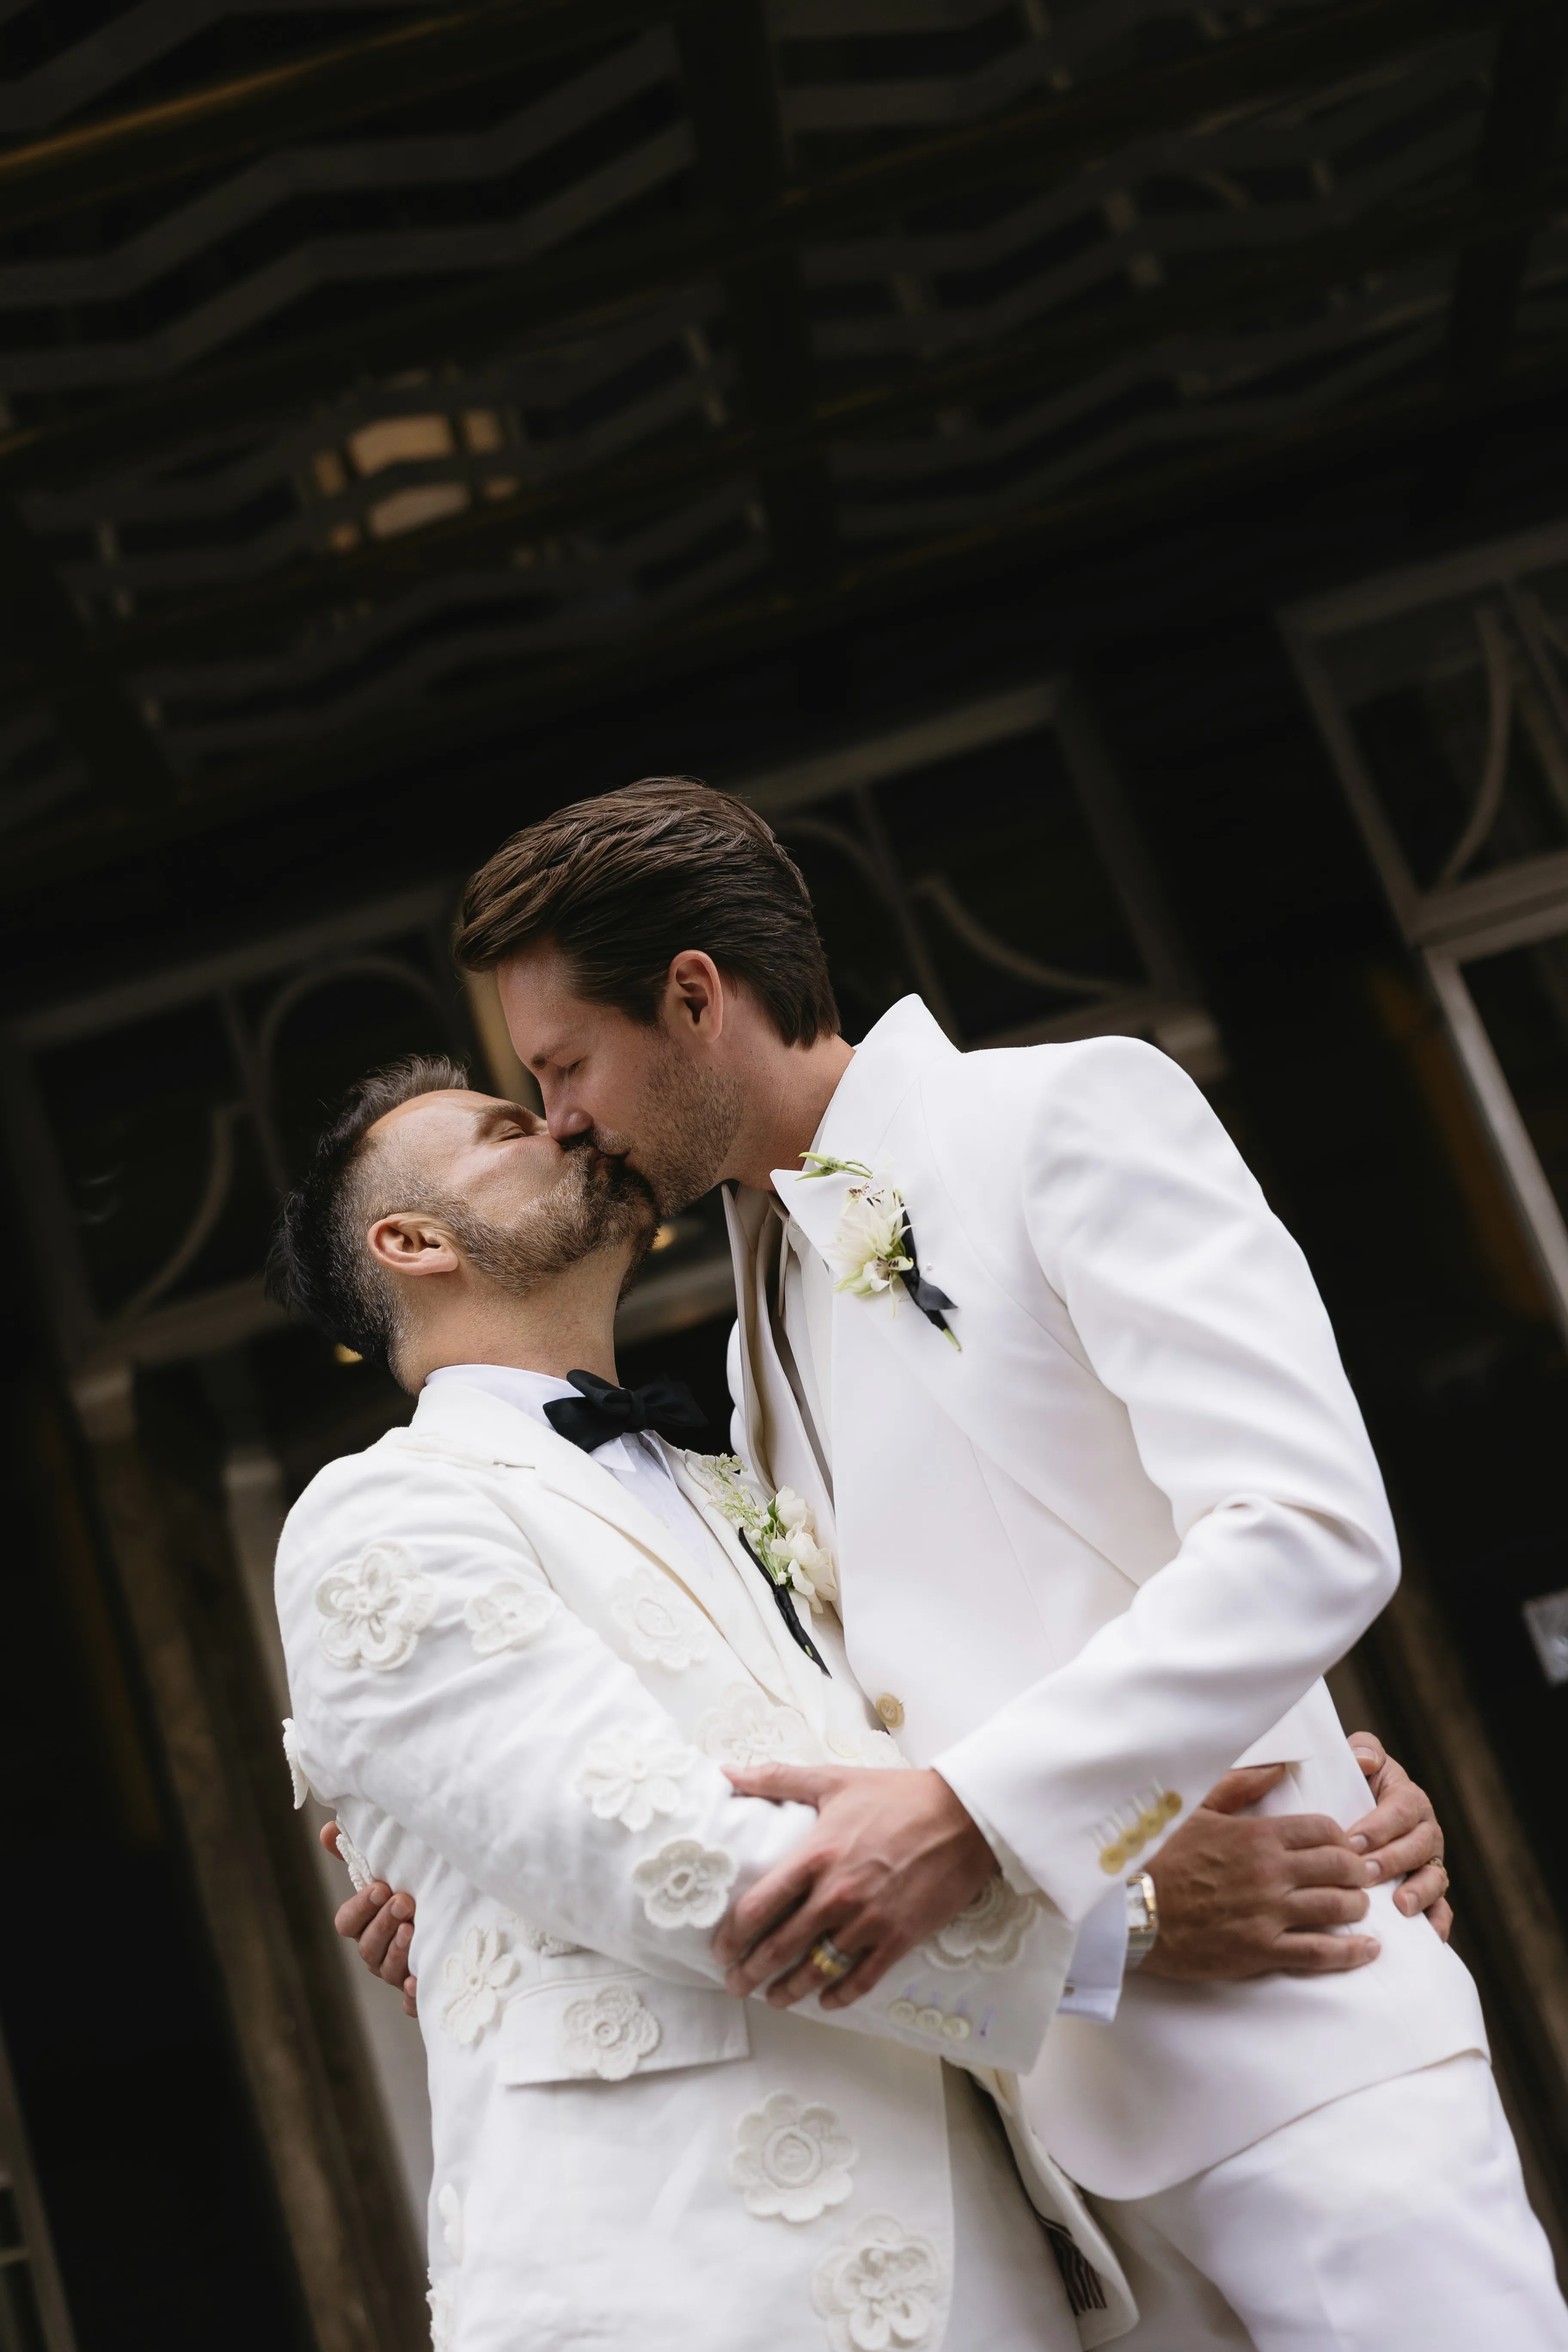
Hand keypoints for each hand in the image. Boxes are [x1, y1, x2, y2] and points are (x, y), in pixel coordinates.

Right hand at [322, 1823, 418, 2016]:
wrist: (461, 1920)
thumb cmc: (417, 1894)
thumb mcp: (393, 1872)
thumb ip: (359, 1853)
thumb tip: (328, 1828)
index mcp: (367, 1925)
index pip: (347, 1923)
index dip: (360, 1907)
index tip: (380, 1887)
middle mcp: (378, 1952)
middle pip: (367, 1947)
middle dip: (383, 1924)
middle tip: (404, 1902)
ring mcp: (398, 1974)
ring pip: (387, 1970)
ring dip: (398, 1951)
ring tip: (414, 1929)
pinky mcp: (422, 1993)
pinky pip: (412, 2003)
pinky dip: (413, 1994)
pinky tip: (418, 1982)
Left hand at [713, 1764, 994, 2009]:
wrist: (964, 1815)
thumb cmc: (897, 1795)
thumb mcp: (833, 1780)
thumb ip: (777, 1779)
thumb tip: (727, 1773)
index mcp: (816, 1856)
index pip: (758, 1906)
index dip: (732, 1935)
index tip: (720, 1949)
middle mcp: (837, 1895)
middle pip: (780, 1947)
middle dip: (751, 1972)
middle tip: (735, 1985)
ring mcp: (869, 1921)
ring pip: (816, 1970)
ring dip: (789, 1990)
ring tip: (773, 1999)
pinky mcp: (899, 1938)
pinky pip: (862, 1979)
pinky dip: (839, 1995)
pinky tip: (826, 2000)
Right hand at [1143, 1763, 1381, 1978]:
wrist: (1127, 1907)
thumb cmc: (1159, 1854)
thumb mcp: (1196, 1809)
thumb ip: (1242, 1786)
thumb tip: (1280, 1767)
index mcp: (1257, 1835)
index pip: (1323, 1831)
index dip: (1342, 1838)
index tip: (1343, 1846)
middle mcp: (1269, 1873)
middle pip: (1340, 1868)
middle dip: (1358, 1871)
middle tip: (1359, 1876)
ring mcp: (1267, 1914)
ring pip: (1337, 1909)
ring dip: (1357, 1907)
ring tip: (1359, 1907)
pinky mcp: (1260, 1951)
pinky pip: (1320, 1954)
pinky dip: (1351, 1953)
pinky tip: (1367, 1950)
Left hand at [1346, 1731, 1451, 1939]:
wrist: (1359, 1809)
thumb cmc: (1357, 1784)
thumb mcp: (1360, 1760)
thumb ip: (1364, 1750)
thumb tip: (1365, 1761)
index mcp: (1410, 1798)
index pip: (1400, 1811)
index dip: (1378, 1826)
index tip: (1352, 1840)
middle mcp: (1426, 1831)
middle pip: (1416, 1847)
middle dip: (1390, 1861)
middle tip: (1363, 1873)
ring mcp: (1430, 1863)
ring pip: (1433, 1879)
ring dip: (1418, 1893)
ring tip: (1399, 1906)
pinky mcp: (1430, 1891)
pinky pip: (1441, 1909)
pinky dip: (1437, 1923)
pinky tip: (1428, 1938)